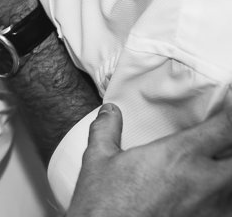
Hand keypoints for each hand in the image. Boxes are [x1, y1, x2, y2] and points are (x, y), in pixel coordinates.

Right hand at [67, 104, 231, 216]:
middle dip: (231, 144)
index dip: (231, 114)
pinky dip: (222, 197)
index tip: (227, 108)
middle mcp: (203, 180)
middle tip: (219, 141)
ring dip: (226, 172)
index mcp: (178, 155)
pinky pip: (227, 207)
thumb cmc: (103, 206)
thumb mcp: (98, 160)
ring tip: (212, 168)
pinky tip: (206, 195)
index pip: (226, 127)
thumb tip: (109, 111)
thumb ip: (107, 130)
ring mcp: (211, 208)